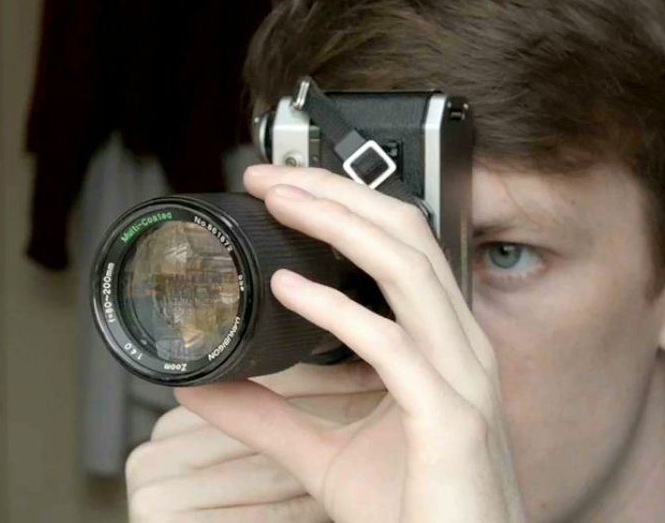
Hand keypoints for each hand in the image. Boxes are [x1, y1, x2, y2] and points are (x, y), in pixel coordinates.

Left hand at [176, 165, 527, 521]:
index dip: (346, 204)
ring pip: (409, 269)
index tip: (282, 188)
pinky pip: (392, 347)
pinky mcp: (450, 419)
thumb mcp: (324, 455)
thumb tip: (202, 390)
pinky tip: (287, 290)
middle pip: (408, 235)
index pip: (403, 246)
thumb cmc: (413, 511)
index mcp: (441, 345)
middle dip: (338, 193)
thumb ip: (270, 417)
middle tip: (270, 176)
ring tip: (280, 203)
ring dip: (340, 224)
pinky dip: (336, 311)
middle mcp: (460, 348)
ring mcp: (462, 379)